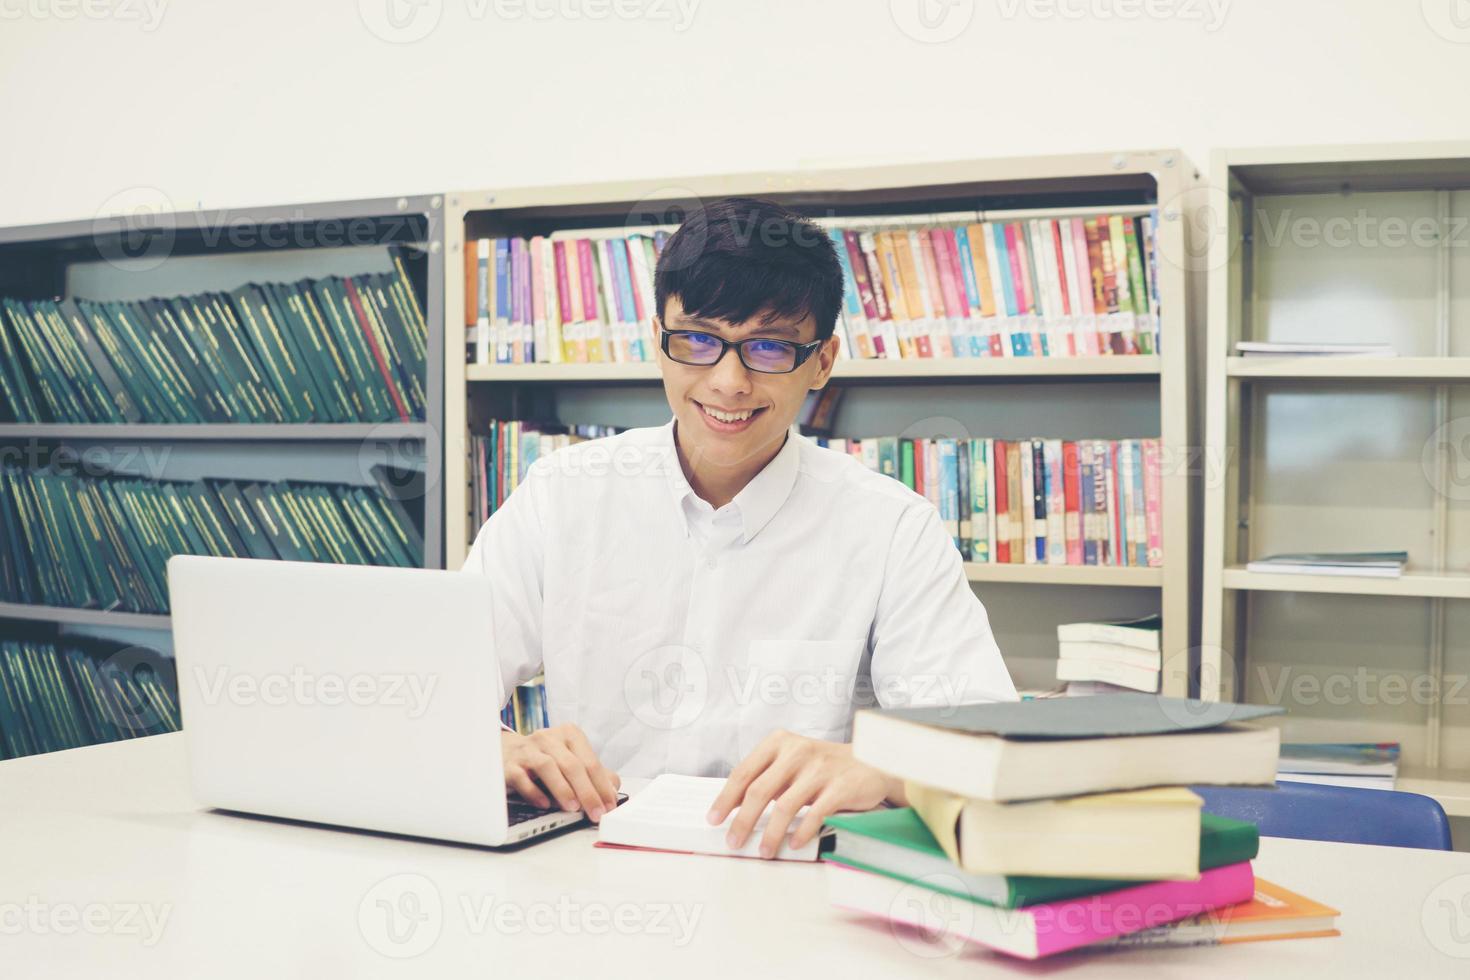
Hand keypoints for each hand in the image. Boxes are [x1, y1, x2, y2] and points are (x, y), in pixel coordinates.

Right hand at [501, 724, 620, 821]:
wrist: (507, 750)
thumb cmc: (545, 757)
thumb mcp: (571, 759)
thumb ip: (593, 773)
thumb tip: (612, 790)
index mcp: (569, 735)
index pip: (591, 762)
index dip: (602, 786)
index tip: (609, 806)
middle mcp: (549, 738)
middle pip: (572, 765)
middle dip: (587, 792)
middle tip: (595, 813)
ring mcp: (527, 750)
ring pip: (547, 766)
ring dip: (562, 789)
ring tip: (573, 808)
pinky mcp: (510, 764)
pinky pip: (522, 777)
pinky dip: (534, 792)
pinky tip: (544, 804)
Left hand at [706, 730, 902, 857]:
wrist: (871, 761)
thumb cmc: (823, 766)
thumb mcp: (791, 762)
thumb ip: (767, 778)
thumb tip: (734, 807)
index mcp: (779, 742)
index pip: (744, 771)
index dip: (726, 798)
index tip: (714, 819)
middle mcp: (797, 751)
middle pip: (760, 790)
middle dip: (742, 820)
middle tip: (733, 841)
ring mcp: (820, 768)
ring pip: (786, 806)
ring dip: (771, 833)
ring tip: (764, 851)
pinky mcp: (841, 786)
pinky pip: (816, 814)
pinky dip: (802, 833)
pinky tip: (794, 845)